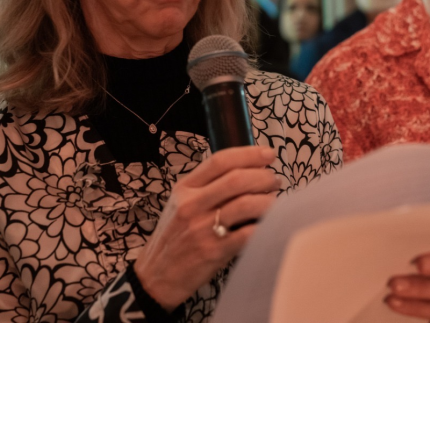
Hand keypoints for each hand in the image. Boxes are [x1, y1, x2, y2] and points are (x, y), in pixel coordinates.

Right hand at [135, 146, 281, 310]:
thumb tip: (245, 172)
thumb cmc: (173, 238)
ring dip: (268, 200)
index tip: (268, 154)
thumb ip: (205, 187)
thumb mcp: (179, 205)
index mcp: (184, 189)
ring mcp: (203, 228)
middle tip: (274, 181)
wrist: (156, 275)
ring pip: (246, 204)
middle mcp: (192, 205)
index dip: (249, 154)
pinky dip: (265, 225)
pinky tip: (269, 224)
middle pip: (237, 179)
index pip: (220, 161)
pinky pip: (249, 233)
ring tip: (274, 202)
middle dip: (264, 177)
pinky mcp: (214, 251)